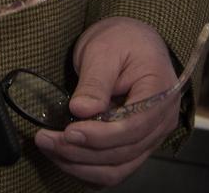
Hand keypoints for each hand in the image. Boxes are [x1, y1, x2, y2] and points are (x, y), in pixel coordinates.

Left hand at [33, 16, 180, 186]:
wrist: (133, 41)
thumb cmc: (122, 39)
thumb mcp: (104, 49)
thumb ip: (95, 81)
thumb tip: (81, 111)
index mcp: (160, 91)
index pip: (134, 126)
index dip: (100, 136)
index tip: (69, 132)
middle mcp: (162, 121)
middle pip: (123, 152)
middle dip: (81, 152)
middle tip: (47, 140)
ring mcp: (151, 137)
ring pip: (118, 168)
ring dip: (81, 164)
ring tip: (50, 148)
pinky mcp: (136, 145)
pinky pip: (115, 169)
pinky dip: (88, 169)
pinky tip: (64, 157)